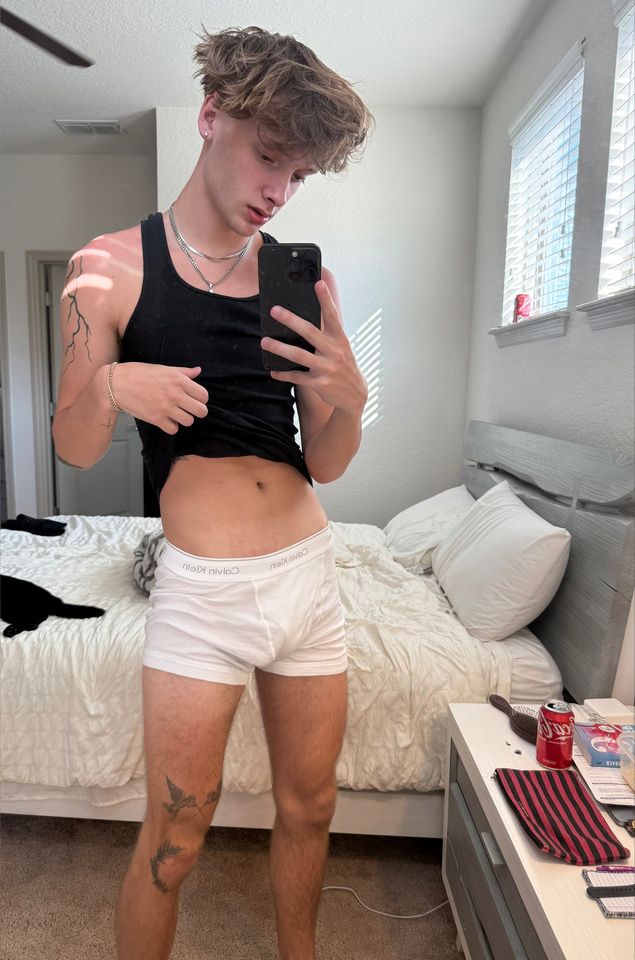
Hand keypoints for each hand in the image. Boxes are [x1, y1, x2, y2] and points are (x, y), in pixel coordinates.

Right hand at [112, 362, 208, 434]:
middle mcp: (175, 394)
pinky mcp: (156, 419)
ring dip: (183, 419)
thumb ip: (183, 372)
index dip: (200, 398)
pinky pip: (174, 429)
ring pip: (189, 421)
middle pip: (201, 411)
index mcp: (179, 380)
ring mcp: (166, 408)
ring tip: (175, 413)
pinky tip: (165, 419)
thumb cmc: (139, 374)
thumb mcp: (163, 368)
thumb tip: (198, 371)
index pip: (204, 395)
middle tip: (188, 408)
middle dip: (196, 411)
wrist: (116, 384)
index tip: (194, 399)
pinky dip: (171, 426)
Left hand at [260, 280, 367, 412]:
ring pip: (298, 355)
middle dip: (291, 320)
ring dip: (279, 348)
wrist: (356, 395)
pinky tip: (274, 372)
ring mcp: (327, 368)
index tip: (318, 283)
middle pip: (309, 332)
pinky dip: (284, 374)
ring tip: (265, 342)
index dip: (325, 299)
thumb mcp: (342, 349)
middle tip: (275, 311)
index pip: (332, 316)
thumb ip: (327, 336)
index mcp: (340, 340)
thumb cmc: (345, 367)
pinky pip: (297, 377)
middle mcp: (334, 352)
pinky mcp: (319, 383)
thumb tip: (304, 322)